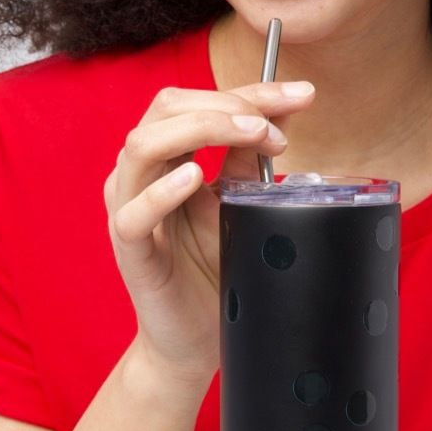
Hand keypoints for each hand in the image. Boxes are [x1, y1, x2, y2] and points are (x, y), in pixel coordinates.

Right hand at [103, 79, 314, 382]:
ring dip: (202, 130)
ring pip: (143, 145)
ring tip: (252, 136)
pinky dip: (162, 192)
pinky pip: (133, 214)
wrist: (194, 339)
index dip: (250, 91)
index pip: (196, 102)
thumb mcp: (240, 206)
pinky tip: (194, 179)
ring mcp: (128, 209)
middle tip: (277, 128)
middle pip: (167, 108)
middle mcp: (139, 174)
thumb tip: (283, 115)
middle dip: (229, 104)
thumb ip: (249, 162)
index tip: (303, 95)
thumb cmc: (213, 270)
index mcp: (165, 156)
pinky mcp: (130, 250)